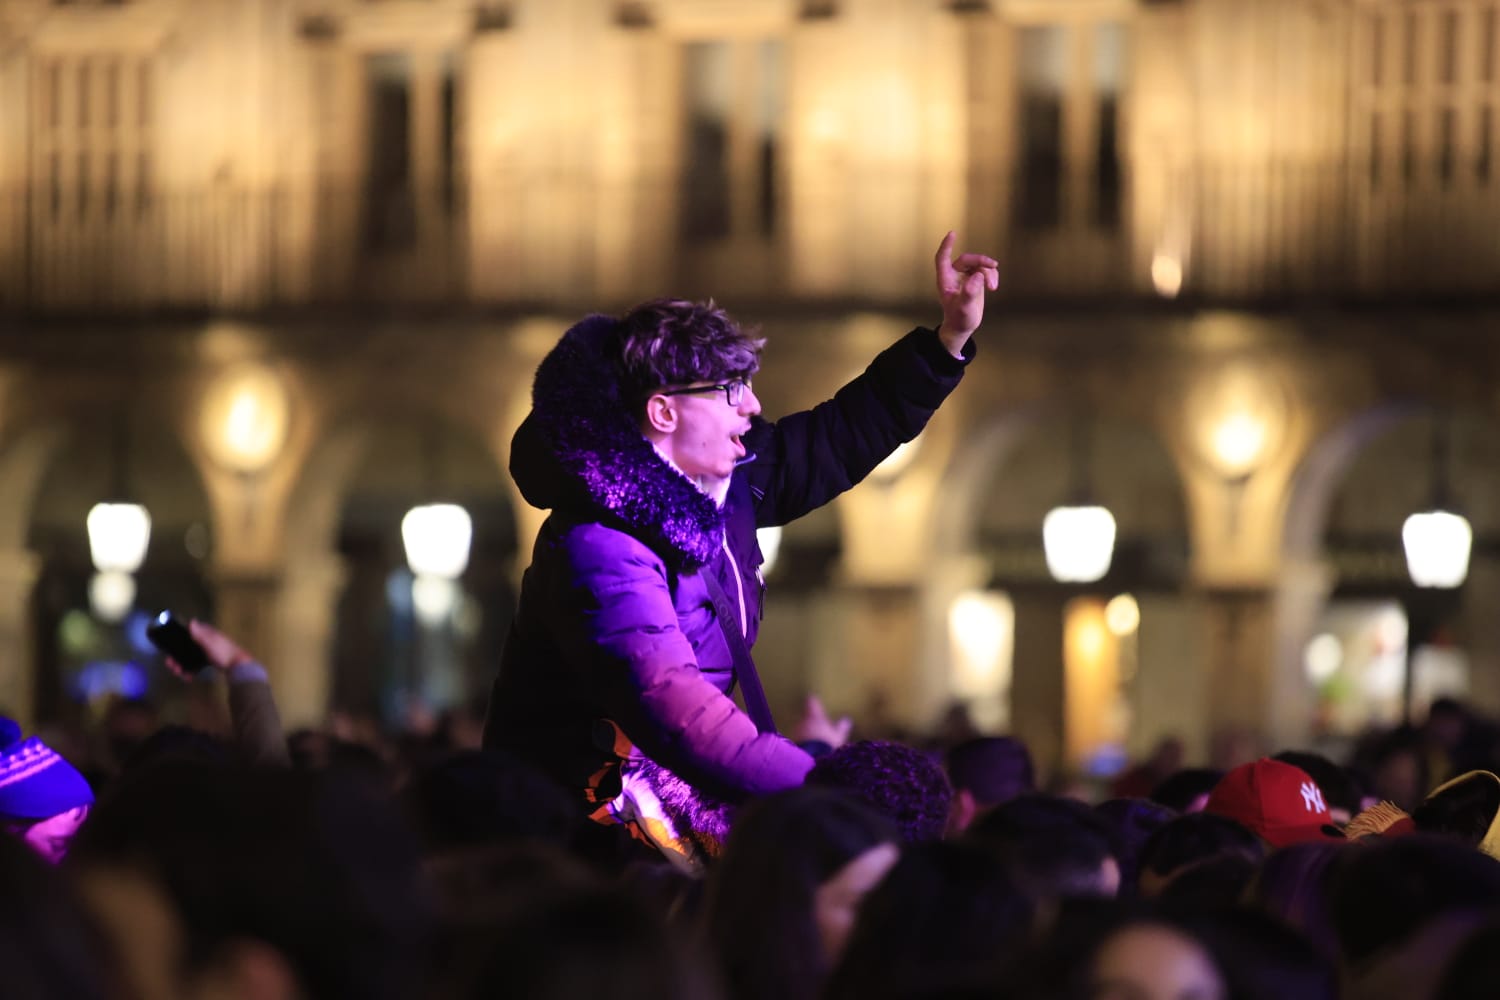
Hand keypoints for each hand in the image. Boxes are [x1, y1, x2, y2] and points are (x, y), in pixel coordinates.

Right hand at [163, 619, 254, 680]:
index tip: (169, 650)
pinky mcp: (211, 662)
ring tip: (179, 674)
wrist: (239, 666)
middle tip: (171, 666)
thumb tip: (191, 621)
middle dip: (177, 657)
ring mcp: (208, 652)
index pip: (187, 635)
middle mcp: (206, 642)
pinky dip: (191, 670)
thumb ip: (200, 634)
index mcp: (206, 634)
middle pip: (186, 648)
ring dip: (182, 666)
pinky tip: (188, 677)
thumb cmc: (224, 652)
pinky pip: (197, 666)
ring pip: (190, 658)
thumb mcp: (210, 642)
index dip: (177, 641)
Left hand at [794, 695, 852, 749]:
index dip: (813, 700)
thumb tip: (847, 719)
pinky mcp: (793, 742)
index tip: (814, 699)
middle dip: (810, 718)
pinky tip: (808, 745)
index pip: (811, 701)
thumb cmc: (826, 743)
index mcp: (814, 715)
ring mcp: (796, 731)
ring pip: (801, 726)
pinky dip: (803, 739)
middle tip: (816, 721)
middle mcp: (803, 720)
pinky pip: (798, 737)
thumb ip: (842, 727)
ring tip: (813, 736)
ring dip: (806, 729)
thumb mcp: (838, 736)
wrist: (810, 759)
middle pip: (805, 714)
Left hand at [933, 231, 998, 357]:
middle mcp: (953, 276)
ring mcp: (964, 278)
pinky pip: (984, 271)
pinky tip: (993, 286)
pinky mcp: (974, 281)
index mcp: (945, 280)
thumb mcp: (964, 308)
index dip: (947, 246)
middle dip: (980, 261)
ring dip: (988, 272)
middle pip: (966, 260)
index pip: (943, 258)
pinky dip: (991, 276)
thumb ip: (969, 293)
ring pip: (978, 265)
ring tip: (993, 287)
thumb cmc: (958, 319)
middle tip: (993, 267)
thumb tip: (978, 276)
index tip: (952, 233)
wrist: (962, 327)